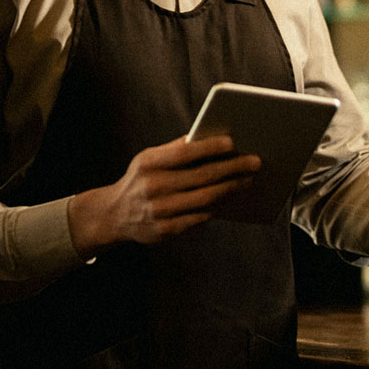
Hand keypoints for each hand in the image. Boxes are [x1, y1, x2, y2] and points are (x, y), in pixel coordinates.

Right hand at [68, 135, 260, 258]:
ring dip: (230, 188)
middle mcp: (153, 187)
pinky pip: (199, 218)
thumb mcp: (149, 157)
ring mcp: (159, 211)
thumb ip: (176, 149)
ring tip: (247, 179)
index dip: (209, 147)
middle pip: (201, 177)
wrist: (114, 214)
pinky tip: (230, 198)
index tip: (232, 142)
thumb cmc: (140, 179)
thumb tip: (209, 137)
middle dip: (232, 168)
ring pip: (205, 199)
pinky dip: (217, 207)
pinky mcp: (165, 231)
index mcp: (149, 163)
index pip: (184, 153)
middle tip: (254, 162)